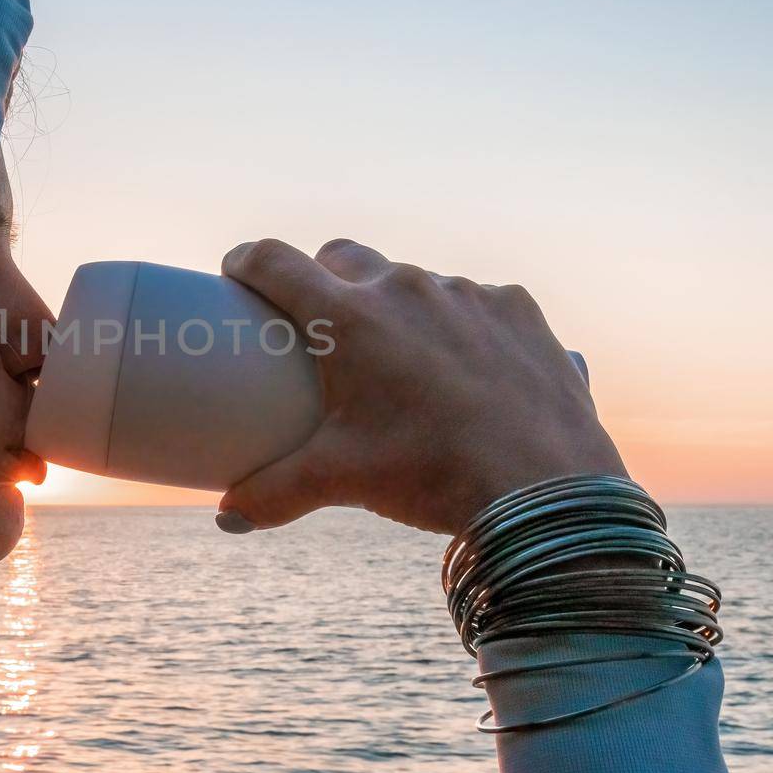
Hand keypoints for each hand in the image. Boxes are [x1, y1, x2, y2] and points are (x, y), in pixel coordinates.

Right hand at [216, 238, 627, 535]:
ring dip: (399, 304)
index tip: (237, 272)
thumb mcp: (341, 481)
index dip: (248, 261)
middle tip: (321, 320)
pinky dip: (462, 323)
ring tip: (404, 354)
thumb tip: (228, 516)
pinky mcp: (517, 306)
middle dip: (323, 276)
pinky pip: (477, 300)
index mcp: (349, 317)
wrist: (544, 488)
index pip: (276, 261)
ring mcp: (466, 292)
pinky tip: (468, 363)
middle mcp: (405, 288)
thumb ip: (273, 495)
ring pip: (414, 280)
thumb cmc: (430, 475)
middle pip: (343, 256)